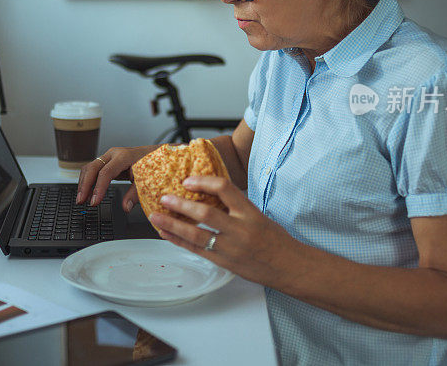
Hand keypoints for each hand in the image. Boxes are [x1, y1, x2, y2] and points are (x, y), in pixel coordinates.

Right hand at [76, 145, 157, 209]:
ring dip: (83, 184)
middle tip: (81, 201)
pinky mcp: (108, 162)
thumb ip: (135, 194)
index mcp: (124, 156)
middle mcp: (113, 154)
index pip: (105, 172)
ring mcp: (109, 157)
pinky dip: (88, 181)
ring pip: (90, 168)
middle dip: (84, 185)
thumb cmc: (153, 164)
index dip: (98, 188)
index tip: (94, 201)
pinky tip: (87, 192)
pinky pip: (93, 170)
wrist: (156, 153)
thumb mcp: (147, 179)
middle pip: (92, 168)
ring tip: (81, 199)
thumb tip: (125, 207)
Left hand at [148, 176, 299, 288]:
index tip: (188, 180)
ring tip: (157, 217)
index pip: (225, 189)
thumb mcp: (259, 215)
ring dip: (173, 225)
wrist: (289, 266)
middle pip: (205, 214)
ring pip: (197, 235)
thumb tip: (209, 194)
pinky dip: (179, 241)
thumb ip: (236, 207)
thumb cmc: (276, 240)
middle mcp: (240, 229)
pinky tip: (167, 234)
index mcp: (250, 213)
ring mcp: (231, 248)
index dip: (204, 182)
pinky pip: (197, 250)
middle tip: (164, 197)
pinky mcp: (225, 263)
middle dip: (181, 205)